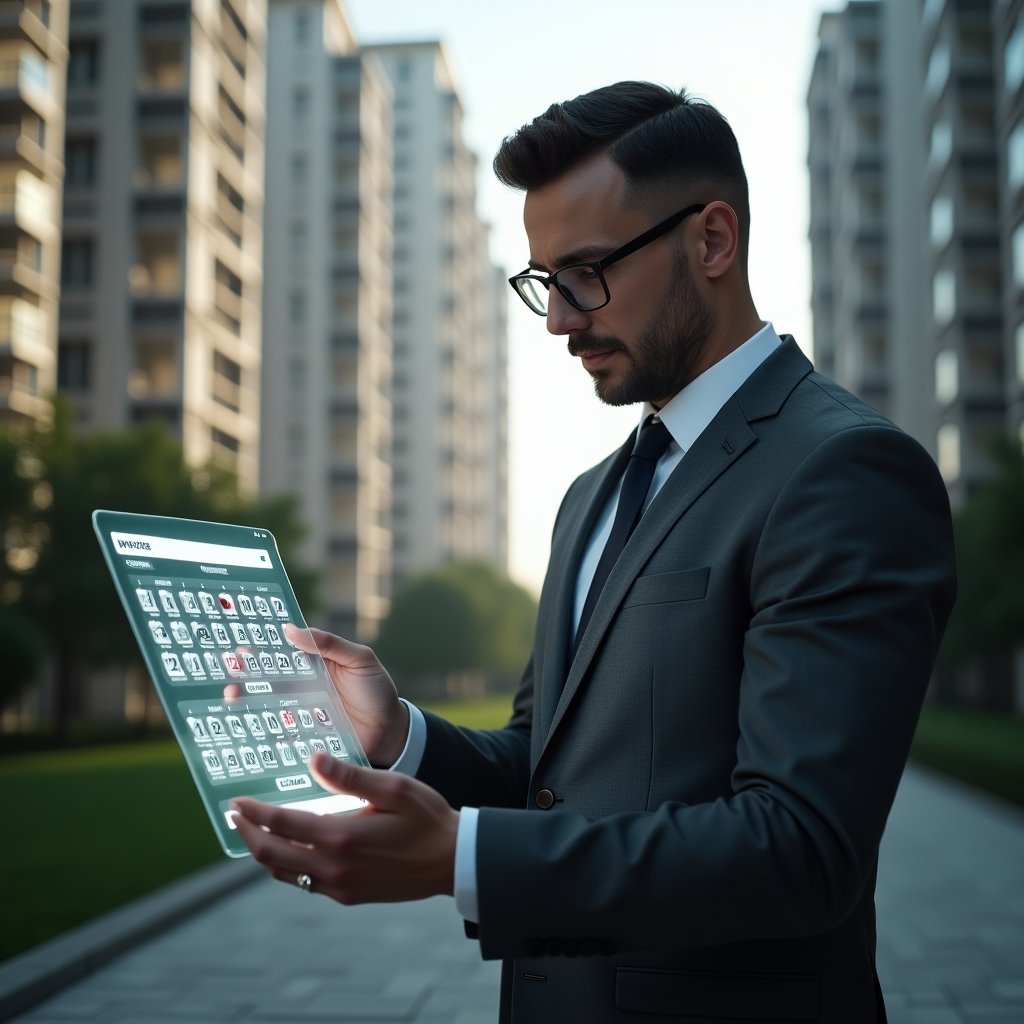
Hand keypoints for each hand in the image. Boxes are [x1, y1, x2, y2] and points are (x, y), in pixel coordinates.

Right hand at [225, 625, 407, 765]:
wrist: (391, 733)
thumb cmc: (377, 691)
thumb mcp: (360, 660)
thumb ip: (330, 644)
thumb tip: (291, 629)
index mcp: (315, 663)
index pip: (284, 651)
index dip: (262, 647)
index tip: (241, 644)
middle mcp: (303, 686)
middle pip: (269, 677)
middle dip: (247, 671)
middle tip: (229, 667)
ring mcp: (301, 711)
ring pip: (268, 703)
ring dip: (247, 698)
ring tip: (231, 694)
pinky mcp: (303, 735)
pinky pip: (279, 731)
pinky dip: (262, 729)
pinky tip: (246, 726)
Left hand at [231, 753, 457, 903]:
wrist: (453, 862)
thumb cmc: (427, 818)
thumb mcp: (394, 787)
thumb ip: (351, 776)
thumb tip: (314, 759)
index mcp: (342, 836)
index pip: (282, 823)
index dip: (253, 812)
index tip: (236, 801)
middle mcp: (334, 866)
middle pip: (271, 854)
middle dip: (247, 834)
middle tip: (234, 817)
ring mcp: (339, 886)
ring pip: (285, 873)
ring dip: (263, 852)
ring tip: (253, 832)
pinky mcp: (348, 896)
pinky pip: (305, 883)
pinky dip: (287, 867)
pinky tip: (289, 850)